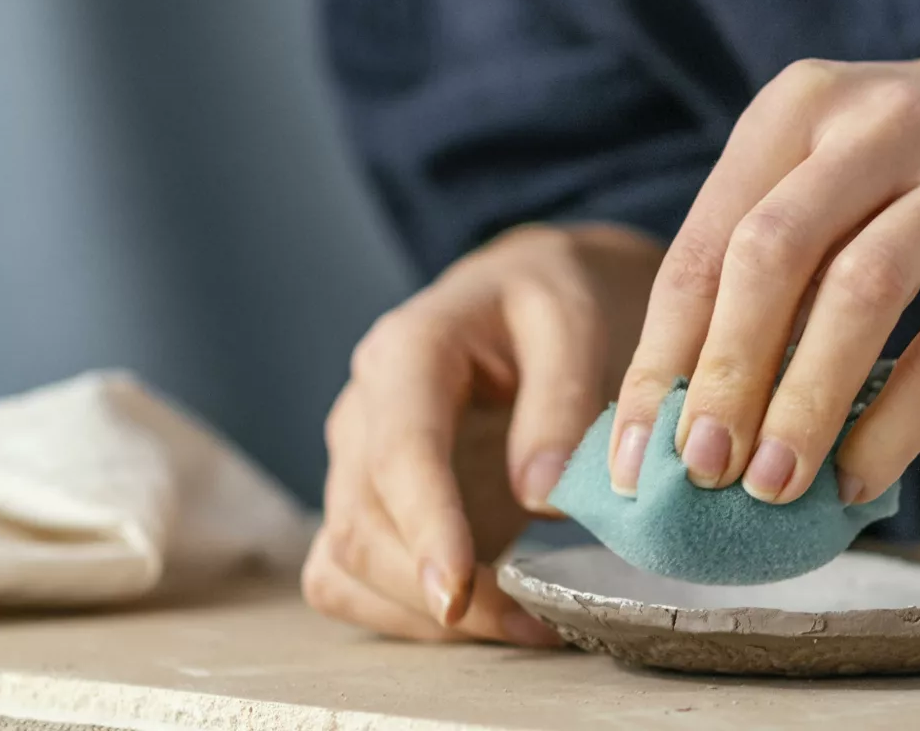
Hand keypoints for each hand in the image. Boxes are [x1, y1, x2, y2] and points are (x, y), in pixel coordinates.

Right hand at [305, 221, 658, 642]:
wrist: (525, 295)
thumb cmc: (550, 302)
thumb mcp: (574, 320)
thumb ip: (562, 399)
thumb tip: (540, 497)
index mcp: (408, 350)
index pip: (399, 452)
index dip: (425, 527)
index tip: (458, 594)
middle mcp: (362, 408)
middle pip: (361, 522)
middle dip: (435, 590)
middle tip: (530, 620)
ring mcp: (353, 460)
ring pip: (345, 561)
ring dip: (419, 615)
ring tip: (519, 624)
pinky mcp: (364, 503)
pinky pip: (346, 578)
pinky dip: (400, 615)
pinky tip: (478, 617)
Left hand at [608, 55, 919, 509]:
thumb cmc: (904, 176)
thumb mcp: (823, 174)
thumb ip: (755, 269)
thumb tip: (670, 422)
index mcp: (800, 106)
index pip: (706, 241)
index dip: (662, 354)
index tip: (631, 455)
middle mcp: (880, 125)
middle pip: (774, 253)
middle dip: (726, 372)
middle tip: (698, 470)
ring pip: (863, 291)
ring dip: (806, 400)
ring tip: (770, 487)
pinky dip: (896, 425)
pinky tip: (856, 478)